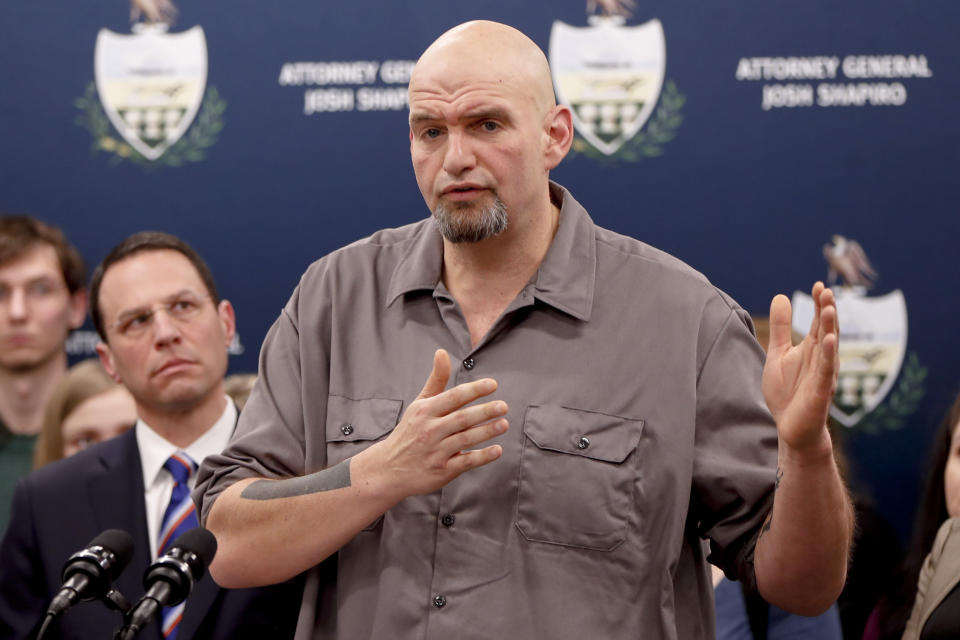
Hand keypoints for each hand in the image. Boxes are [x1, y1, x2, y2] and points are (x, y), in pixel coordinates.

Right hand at [361, 349, 508, 498]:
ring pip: (465, 439)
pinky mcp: (442, 471)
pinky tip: (497, 450)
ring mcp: (436, 451)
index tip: (493, 385)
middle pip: (462, 418)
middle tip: (504, 406)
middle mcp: (429, 430)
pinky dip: (482, 456)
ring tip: (504, 424)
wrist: (388, 469)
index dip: (474, 390)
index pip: (453, 397)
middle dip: (484, 411)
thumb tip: (442, 352)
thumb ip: (436, 380)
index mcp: (425, 411)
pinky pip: (465, 462)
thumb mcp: (419, 404)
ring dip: (487, 431)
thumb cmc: (410, 431)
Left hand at [762, 282, 838, 452]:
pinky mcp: (820, 391)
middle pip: (826, 330)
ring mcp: (823, 374)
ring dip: (830, 328)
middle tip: (826, 291)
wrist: (791, 428)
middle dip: (827, 311)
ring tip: (829, 308)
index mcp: (812, 349)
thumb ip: (781, 328)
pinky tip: (828, 340)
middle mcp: (821, 359)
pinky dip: (827, 355)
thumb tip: (781, 296)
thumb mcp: (778, 354)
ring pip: (829, 348)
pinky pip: (825, 371)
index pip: (817, 322)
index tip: (818, 285)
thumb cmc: (787, 392)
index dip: (819, 304)